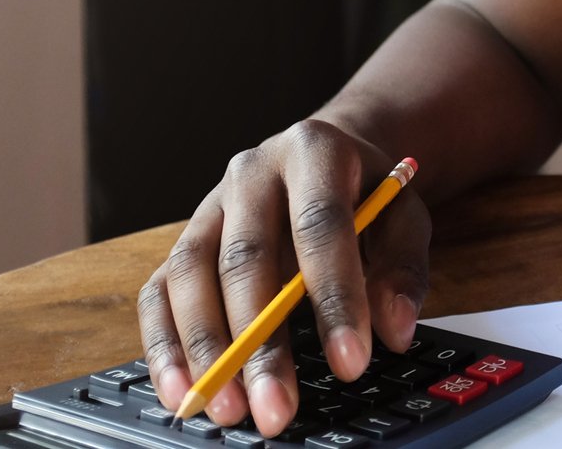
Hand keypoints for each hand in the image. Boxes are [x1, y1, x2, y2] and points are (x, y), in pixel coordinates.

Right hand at [137, 120, 431, 433]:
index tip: (351, 362)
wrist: (324, 156)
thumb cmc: (365, 193)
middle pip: (247, 258)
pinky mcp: (181, 242)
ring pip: (191, 276)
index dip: (335, 296)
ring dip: (206, 351)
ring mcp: (208, 206)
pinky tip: (183, 392)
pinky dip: (165, 347)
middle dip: (261, 343)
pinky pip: (158, 293)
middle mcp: (250, 172)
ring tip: (229, 411)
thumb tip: (393, 330)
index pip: (320, 224)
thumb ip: (403, 267)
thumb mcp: (403, 213)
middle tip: (278, 408)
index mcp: (312, 151)